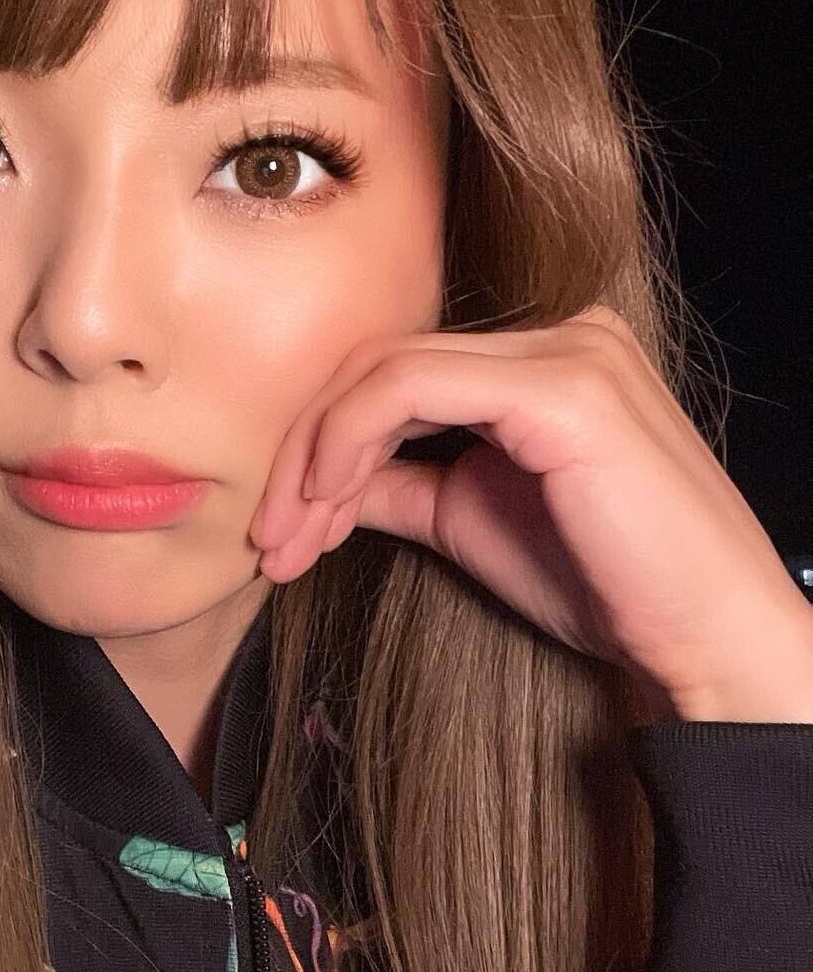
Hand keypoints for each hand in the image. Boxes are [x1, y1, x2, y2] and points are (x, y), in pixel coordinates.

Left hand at [249, 304, 812, 721]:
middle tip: (268, 541)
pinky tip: (329, 508)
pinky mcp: (559, 388)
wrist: (703, 638)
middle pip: (382, 364)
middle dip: (306, 455)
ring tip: (287, 542)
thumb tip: (325, 485)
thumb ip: (403, 486)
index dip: (324, 445)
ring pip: (385, 371)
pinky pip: (410, 389)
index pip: (400, 373)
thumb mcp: (472, 523)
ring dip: (316, 459)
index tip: (282, 532)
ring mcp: (566, 351)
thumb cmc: (605, 587)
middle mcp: (561, 333)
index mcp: (546, 358)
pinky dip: (350, 445)